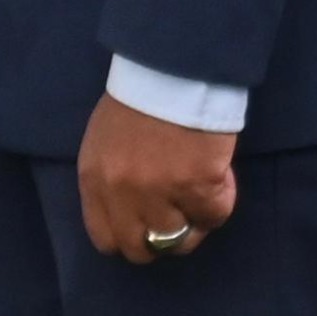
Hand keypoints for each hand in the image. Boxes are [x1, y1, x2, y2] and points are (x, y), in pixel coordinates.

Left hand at [77, 93, 237, 265]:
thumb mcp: (106, 139)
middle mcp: (121, 193)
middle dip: (163, 241)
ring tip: (204, 192)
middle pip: (141, 249)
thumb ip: (112, 179)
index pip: (105, 239)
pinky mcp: (197, 185)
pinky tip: (220, 174)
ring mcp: (159, 192)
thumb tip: (133, 213)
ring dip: (195, 221)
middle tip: (181, 217)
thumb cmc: (141, 95)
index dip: (131, 239)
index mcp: (94, 180)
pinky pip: (214, 215)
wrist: (174, 65)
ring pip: (180, 240)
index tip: (148, 229)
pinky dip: (221, 200)